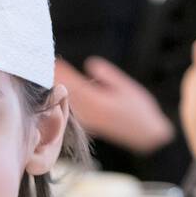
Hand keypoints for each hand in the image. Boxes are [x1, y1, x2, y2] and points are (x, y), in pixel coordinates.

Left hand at [54, 55, 174, 153]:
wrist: (147, 136)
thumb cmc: (140, 111)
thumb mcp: (127, 87)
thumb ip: (107, 75)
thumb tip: (89, 63)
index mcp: (97, 102)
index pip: (73, 83)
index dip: (62, 71)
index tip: (54, 60)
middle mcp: (89, 113)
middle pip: (67, 92)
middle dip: (59, 77)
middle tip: (48, 63)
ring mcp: (88, 120)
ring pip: (69, 101)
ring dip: (62, 87)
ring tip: (54, 73)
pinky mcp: (89, 124)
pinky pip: (74, 108)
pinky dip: (69, 97)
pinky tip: (67, 89)